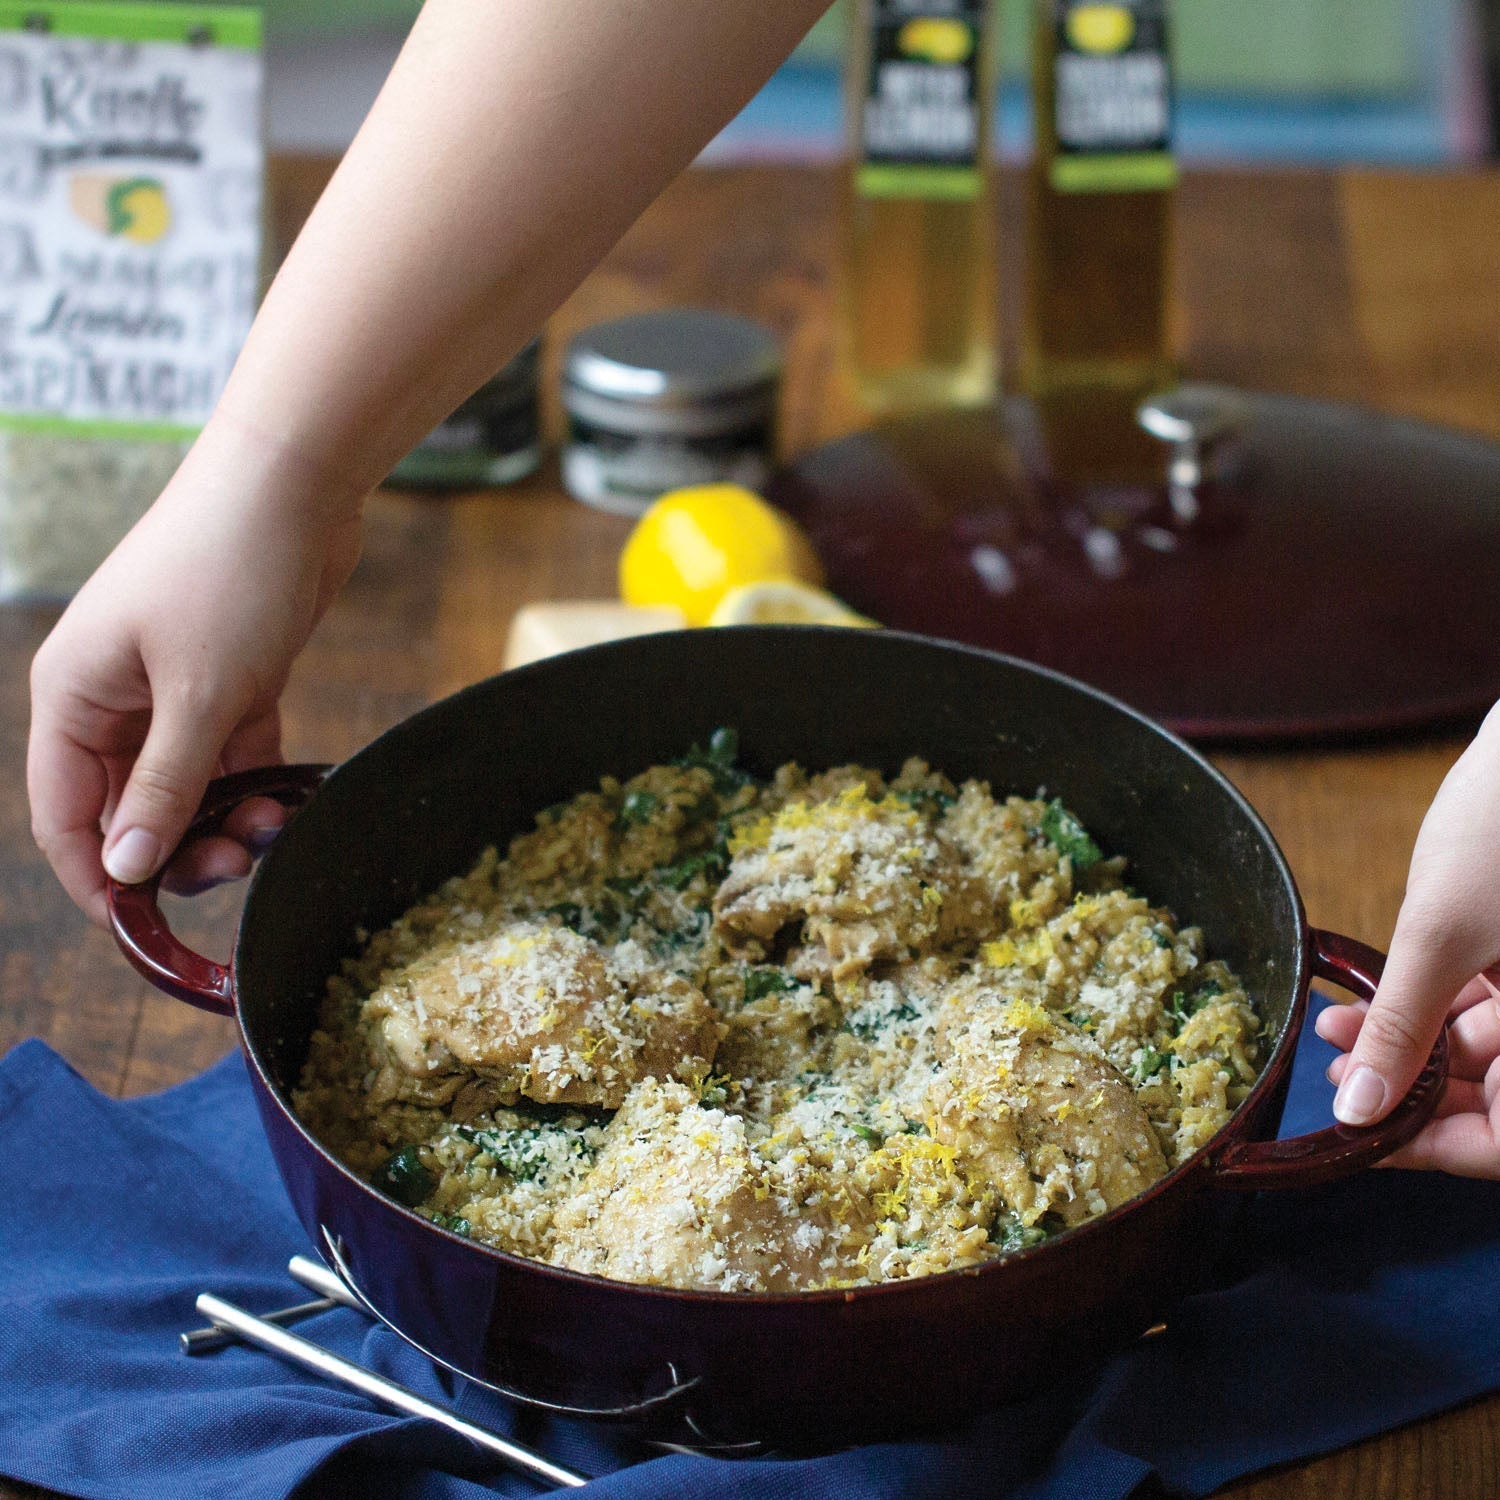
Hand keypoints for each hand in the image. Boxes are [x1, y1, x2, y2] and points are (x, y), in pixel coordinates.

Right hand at [28, 418, 361, 924]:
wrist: (295, 484)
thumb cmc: (229, 574)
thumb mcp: (197, 694)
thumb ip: (162, 786)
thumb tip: (125, 866)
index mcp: (73, 696)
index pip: (64, 813)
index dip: (99, 874)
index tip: (145, 923)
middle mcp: (114, 696)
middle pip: (131, 805)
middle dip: (177, 845)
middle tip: (233, 862)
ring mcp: (174, 686)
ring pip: (189, 783)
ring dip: (225, 816)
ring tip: (270, 824)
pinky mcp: (232, 678)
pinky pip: (234, 751)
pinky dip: (258, 778)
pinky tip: (288, 800)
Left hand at [1315, 702, 1499, 1175]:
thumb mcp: (1444, 934)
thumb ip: (1404, 1027)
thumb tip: (1360, 1111)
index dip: (1435, 1150)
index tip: (1360, 1138)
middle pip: (1497, 1099)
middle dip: (1411, 1094)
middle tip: (1339, 1083)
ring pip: (1489, 1055)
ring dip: (1411, 1048)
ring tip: (1334, 1033)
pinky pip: (1490, 1008)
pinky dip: (1433, 1010)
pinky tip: (1367, 999)